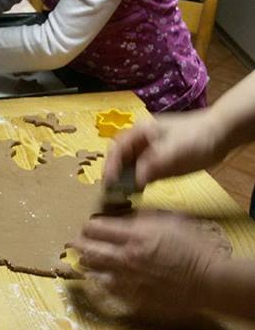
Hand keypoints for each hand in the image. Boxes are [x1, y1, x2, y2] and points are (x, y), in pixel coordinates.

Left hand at [75, 211, 230, 312]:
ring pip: (93, 270)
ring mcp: (127, 280)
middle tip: (72, 242)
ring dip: (85, 263)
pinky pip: (106, 289)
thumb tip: (125, 217)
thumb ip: (143, 218)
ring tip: (81, 259)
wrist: (208, 281)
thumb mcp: (170, 220)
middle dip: (78, 244)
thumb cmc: (193, 247)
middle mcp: (126, 258)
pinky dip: (98, 281)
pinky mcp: (132, 298)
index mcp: (135, 236)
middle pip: (88, 249)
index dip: (89, 226)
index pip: (96, 228)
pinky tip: (97, 278)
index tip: (88, 226)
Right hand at [104, 109, 221, 190]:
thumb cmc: (196, 137)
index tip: (109, 183)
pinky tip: (136, 194)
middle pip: (119, 158)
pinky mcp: (159, 163)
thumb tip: (135, 181)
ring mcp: (150, 152)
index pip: (117, 148)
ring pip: (129, 167)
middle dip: (113, 174)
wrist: (221, 134)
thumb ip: (153, 164)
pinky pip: (142, 174)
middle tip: (111, 193)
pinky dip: (136, 184)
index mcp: (141, 132)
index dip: (110, 165)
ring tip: (120, 197)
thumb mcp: (174, 151)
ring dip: (123, 181)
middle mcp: (141, 142)